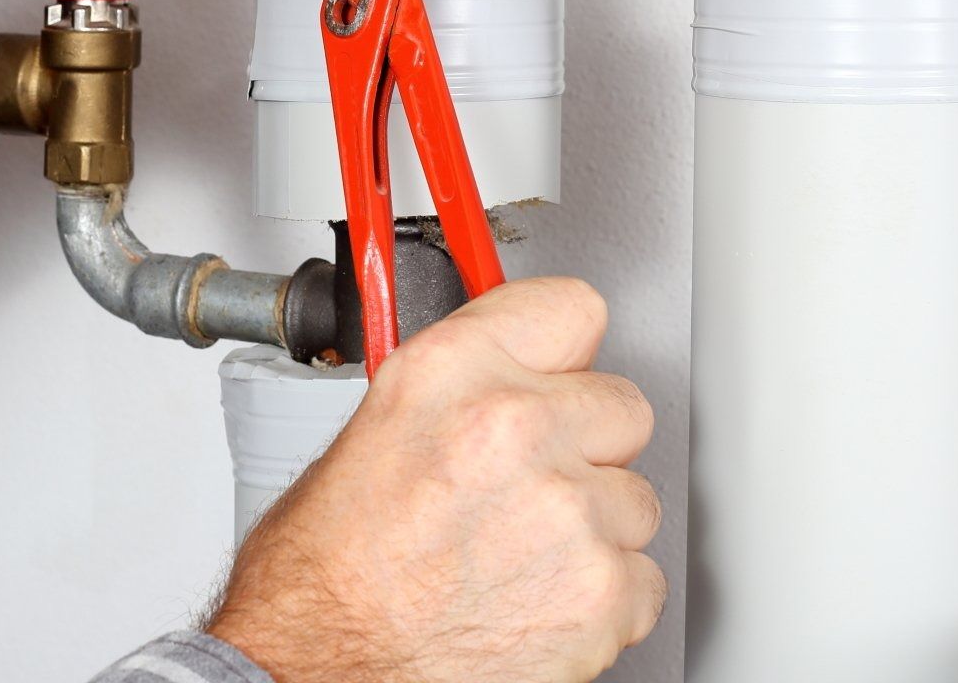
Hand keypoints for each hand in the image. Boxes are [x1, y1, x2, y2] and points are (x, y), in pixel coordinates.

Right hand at [207, 278, 666, 682]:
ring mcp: (566, 511)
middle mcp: (514, 427)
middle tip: (527, 485)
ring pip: (636, 499)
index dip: (564, 352)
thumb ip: (464, 384)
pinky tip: (534, 600)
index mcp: (451, 371)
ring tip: (517, 554)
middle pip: (622, 406)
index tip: (559, 372)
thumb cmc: (323, 570)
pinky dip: (603, 601)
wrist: (314, 669)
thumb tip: (519, 371)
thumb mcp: (376, 427)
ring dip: (592, 528)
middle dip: (585, 446)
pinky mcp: (600, 594)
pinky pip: (644, 579)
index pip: (572, 309)